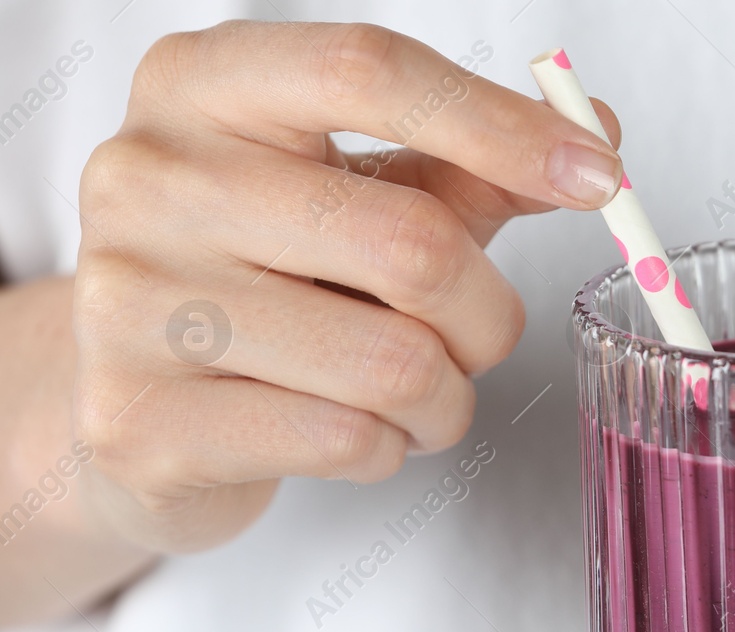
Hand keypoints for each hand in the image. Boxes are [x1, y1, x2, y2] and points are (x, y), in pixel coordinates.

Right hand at [73, 21, 621, 551]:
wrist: (141, 401)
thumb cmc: (270, 279)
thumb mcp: (362, 195)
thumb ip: (469, 165)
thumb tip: (592, 133)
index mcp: (203, 88)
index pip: (368, 71)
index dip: (502, 128)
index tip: (598, 179)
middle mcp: (147, 178)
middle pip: (410, 243)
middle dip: (488, 317)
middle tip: (477, 337)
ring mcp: (128, 303)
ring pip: (392, 364)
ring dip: (445, 399)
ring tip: (415, 394)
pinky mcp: (139, 422)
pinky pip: (345, 442)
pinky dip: (388, 449)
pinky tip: (353, 431)